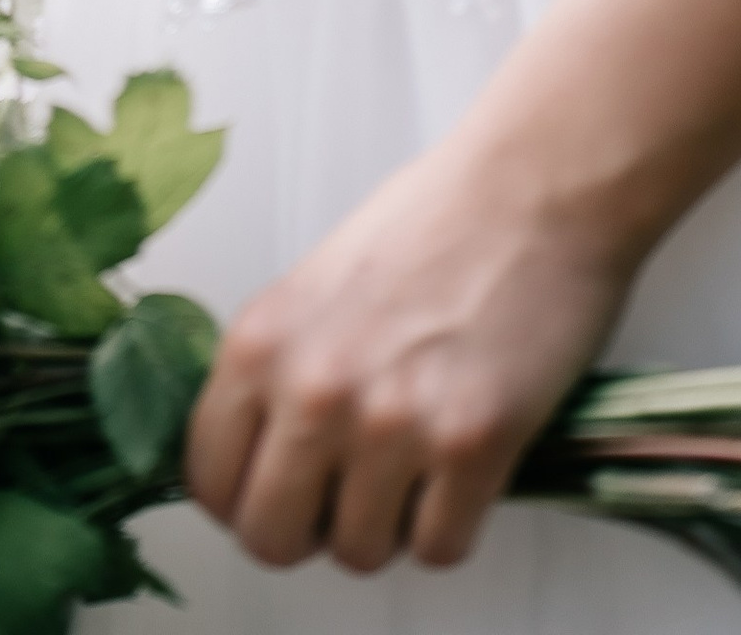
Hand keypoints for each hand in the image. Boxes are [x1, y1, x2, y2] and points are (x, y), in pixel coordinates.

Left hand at [183, 138, 632, 574]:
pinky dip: (449, 527)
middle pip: (269, 537)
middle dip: (305, 533)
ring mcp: (392, 423)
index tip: (271, 495)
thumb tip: (261, 453)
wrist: (533, 188)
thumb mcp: (314, 287)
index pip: (208, 478)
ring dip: (386, 528)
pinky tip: (458, 473)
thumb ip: (279, 369)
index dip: (241, 501)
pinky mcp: (472, 447)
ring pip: (359, 553)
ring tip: (411, 469)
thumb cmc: (433, 222)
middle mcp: (314, 388)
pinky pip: (438, 549)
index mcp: (259, 341)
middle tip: (340, 500)